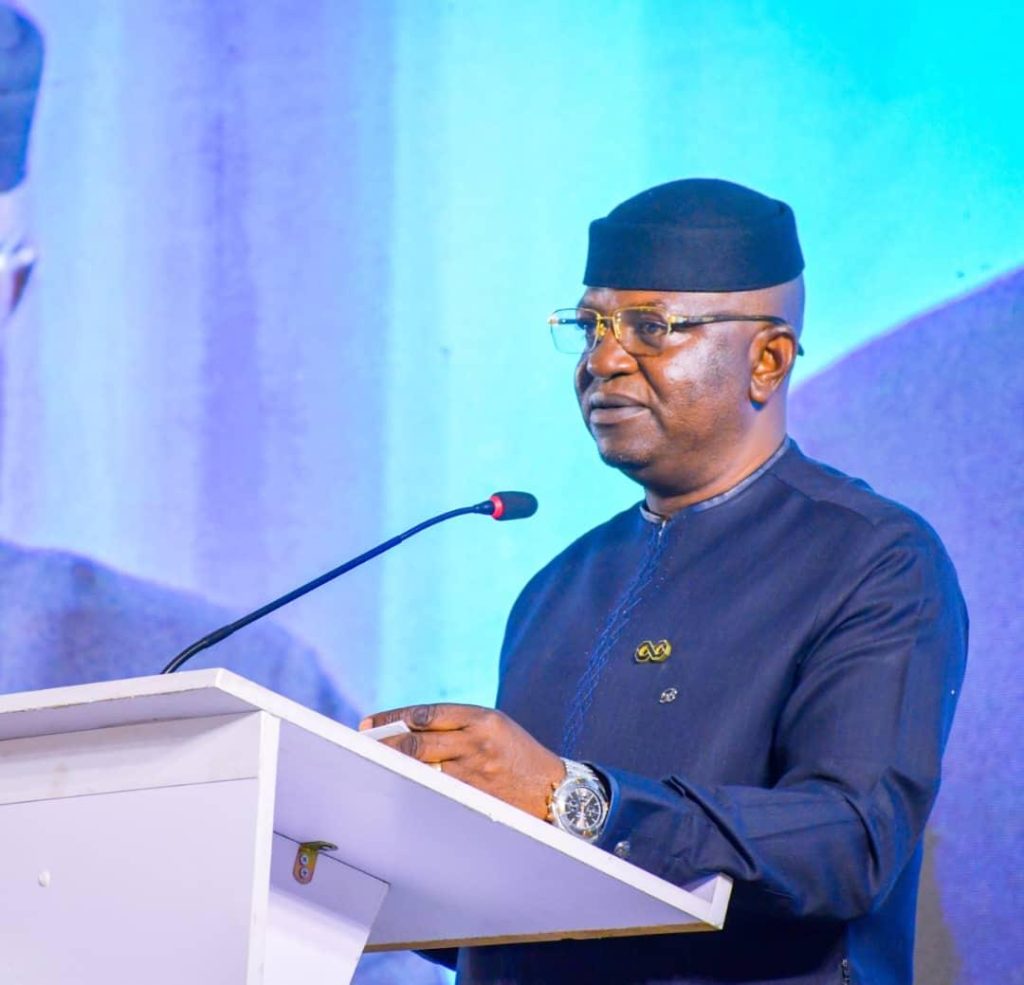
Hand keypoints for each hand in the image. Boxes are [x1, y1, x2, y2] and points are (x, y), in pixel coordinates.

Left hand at [360, 703, 564, 819]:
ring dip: (394, 767)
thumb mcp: (492, 726)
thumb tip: (405, 730)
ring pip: (421, 768)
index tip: (369, 724)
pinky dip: (413, 786)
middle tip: (363, 747)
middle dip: (385, 745)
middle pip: (417, 742)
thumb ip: (454, 725)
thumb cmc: (516, 753)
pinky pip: (434, 790)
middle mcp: (477, 743)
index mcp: (482, 718)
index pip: (425, 714)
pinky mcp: (474, 797)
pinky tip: (398, 786)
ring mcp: (475, 773)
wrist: (553, 789)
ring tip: (373, 766)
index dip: (392, 718)